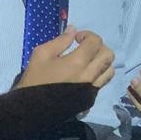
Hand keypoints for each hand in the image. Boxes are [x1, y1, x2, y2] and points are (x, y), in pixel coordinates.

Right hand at [0, 25, 114, 139]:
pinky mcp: (89, 100)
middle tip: (84, 48)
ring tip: (87, 61)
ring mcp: (91, 90)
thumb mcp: (42, 54)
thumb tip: (73, 30)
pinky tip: (82, 74)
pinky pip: (101, 83)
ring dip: (101, 62)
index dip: (88, 35)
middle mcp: (89, 76)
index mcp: (77, 63)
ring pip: (109, 71)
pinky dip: (97, 75)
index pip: (96, 42)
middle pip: (109, 55)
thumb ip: (60, 40)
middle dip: (98, 47)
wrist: (30, 109)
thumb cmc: (35, 80)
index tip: (76, 38)